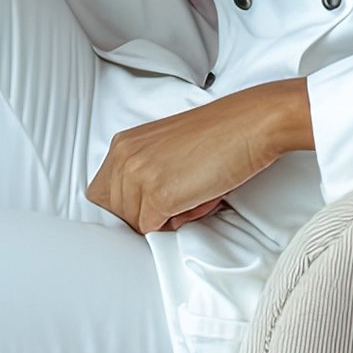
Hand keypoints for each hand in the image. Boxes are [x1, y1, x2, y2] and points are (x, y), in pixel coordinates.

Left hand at [87, 79, 298, 234]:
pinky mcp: (159, 195)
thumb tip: (141, 208)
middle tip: (181, 197)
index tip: (152, 204)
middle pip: (116, 213)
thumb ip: (145, 172)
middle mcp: (124, 157)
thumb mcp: (166, 148)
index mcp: (123, 143)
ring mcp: (139, 176)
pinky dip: (179, 222)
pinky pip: (155, 229)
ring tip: (194, 193)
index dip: (128, 206)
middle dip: (147, 214)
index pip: (102, 194)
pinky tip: (200, 197)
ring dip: (165, 218)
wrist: (250, 123)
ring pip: (136, 224)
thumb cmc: (219, 134)